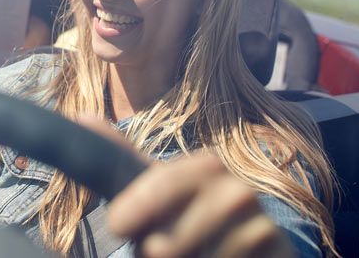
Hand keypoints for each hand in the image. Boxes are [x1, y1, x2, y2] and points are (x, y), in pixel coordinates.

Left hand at [78, 117, 294, 257]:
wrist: (248, 257)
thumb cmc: (190, 225)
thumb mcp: (155, 191)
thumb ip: (121, 159)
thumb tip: (83, 115)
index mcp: (206, 167)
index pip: (159, 185)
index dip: (133, 210)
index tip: (117, 225)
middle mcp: (237, 191)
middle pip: (168, 242)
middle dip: (157, 253)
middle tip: (163, 250)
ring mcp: (260, 227)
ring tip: (195, 257)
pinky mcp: (274, 253)